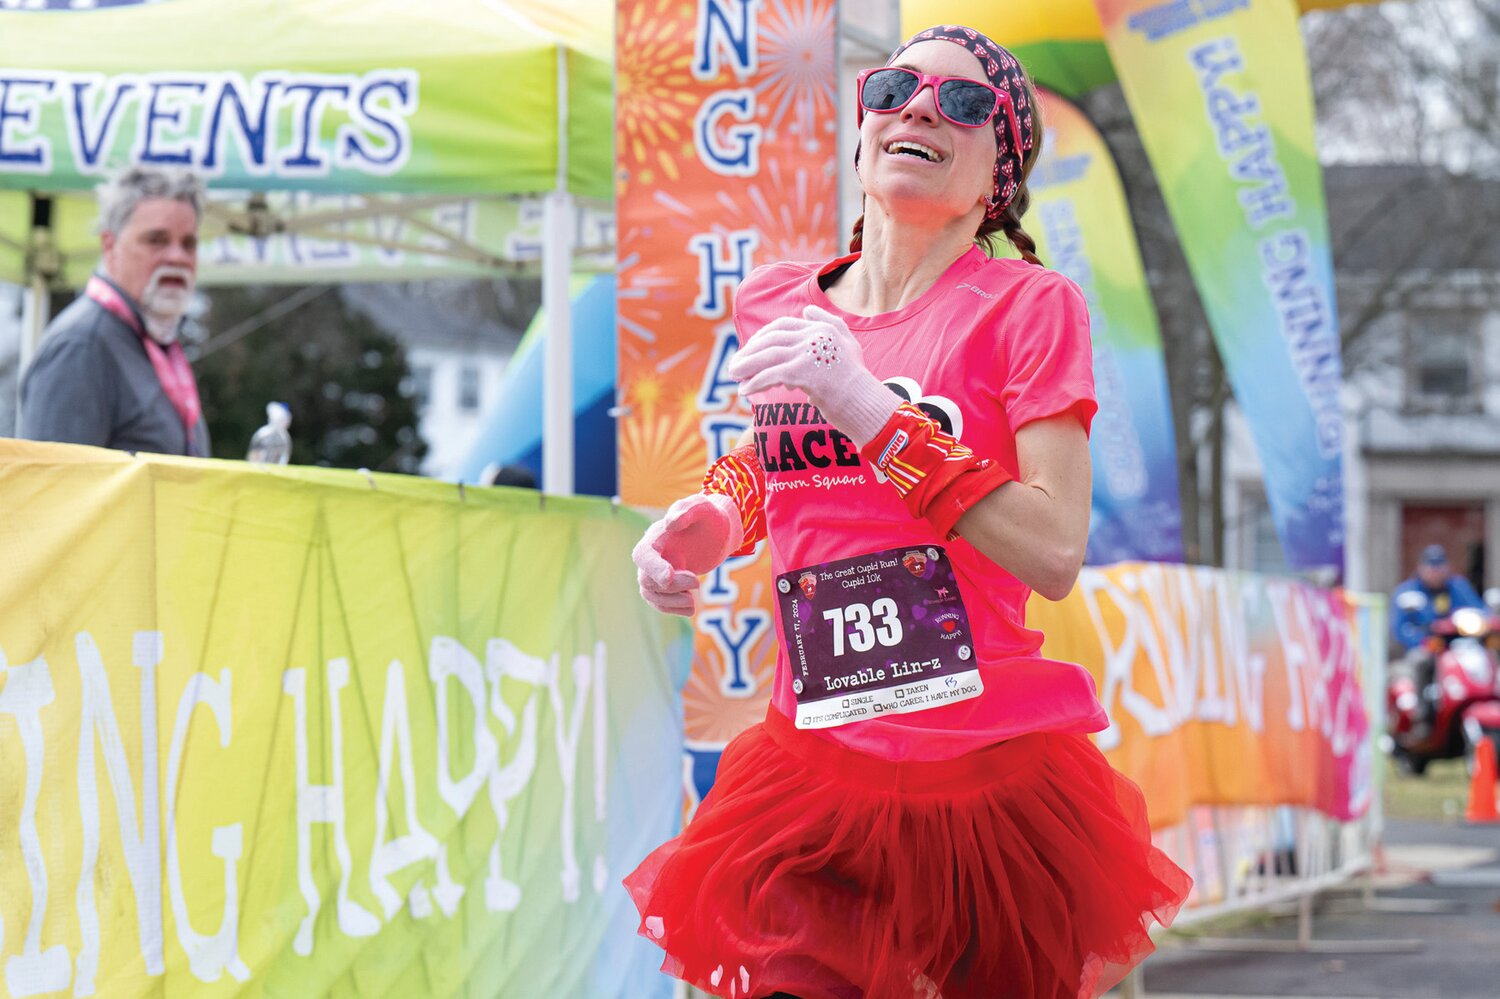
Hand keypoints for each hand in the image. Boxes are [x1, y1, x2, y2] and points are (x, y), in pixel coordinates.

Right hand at [632, 493, 743, 615]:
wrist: (719, 530)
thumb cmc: (709, 516)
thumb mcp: (702, 507)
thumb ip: (686, 511)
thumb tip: (670, 524)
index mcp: (655, 537)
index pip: (643, 556)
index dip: (652, 569)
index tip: (669, 578)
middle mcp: (653, 556)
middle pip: (647, 580)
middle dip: (671, 587)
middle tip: (697, 582)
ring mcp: (658, 571)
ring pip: (650, 594)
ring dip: (670, 602)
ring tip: (693, 604)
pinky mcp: (669, 583)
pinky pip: (661, 602)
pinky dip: (673, 609)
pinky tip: (691, 608)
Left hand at [727, 305, 898, 446]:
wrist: (865, 404)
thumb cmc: (856, 381)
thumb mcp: (848, 345)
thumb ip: (828, 323)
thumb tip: (805, 311)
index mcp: (822, 328)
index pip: (783, 326)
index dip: (762, 337)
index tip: (749, 350)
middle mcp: (815, 336)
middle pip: (771, 339)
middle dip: (749, 351)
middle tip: (734, 365)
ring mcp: (809, 354)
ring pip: (768, 355)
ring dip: (746, 366)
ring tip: (733, 375)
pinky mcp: (803, 373)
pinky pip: (770, 375)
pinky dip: (754, 382)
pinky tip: (744, 391)